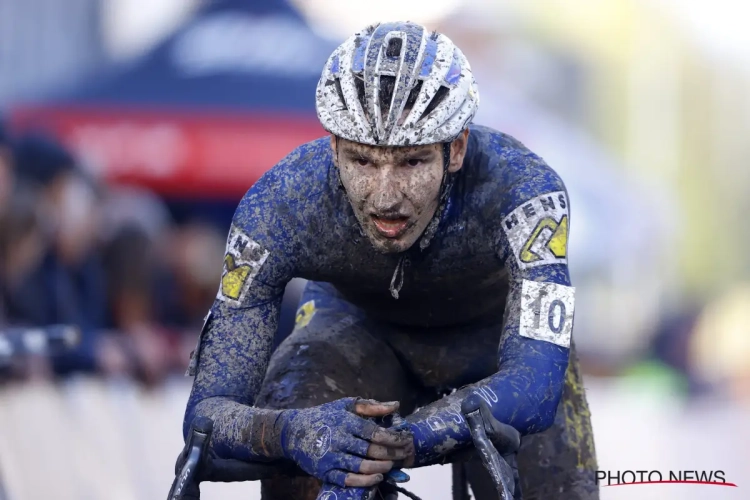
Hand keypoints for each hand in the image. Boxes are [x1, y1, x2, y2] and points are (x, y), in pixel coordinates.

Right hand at [279, 398, 412, 487]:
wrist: (293, 432)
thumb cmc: (325, 416)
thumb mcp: (346, 405)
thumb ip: (371, 406)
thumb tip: (396, 405)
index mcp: (346, 422)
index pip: (376, 432)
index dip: (394, 438)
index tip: (406, 439)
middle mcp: (339, 439)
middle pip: (372, 451)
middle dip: (393, 454)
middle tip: (404, 455)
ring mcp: (332, 457)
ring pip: (363, 467)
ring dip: (382, 468)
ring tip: (391, 465)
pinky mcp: (325, 472)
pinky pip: (349, 480)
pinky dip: (366, 481)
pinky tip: (378, 478)